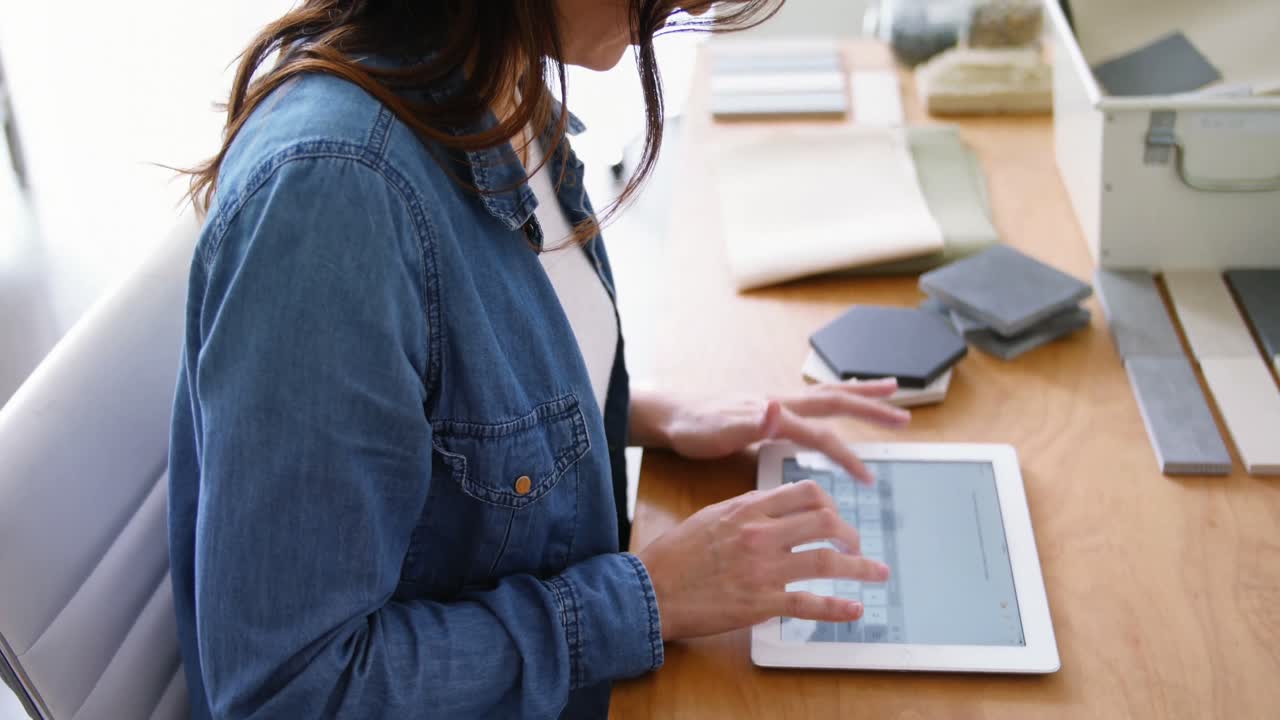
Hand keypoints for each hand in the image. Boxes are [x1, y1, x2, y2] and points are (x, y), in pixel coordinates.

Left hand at [631, 382, 910, 482]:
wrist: (670, 414)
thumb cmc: (692, 428)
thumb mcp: (716, 430)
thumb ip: (748, 421)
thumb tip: (775, 408)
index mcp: (776, 414)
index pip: (822, 436)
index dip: (847, 457)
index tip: (869, 478)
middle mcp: (783, 403)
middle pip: (837, 402)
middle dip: (873, 410)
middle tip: (906, 417)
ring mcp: (778, 403)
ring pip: (829, 396)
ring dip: (861, 395)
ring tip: (892, 392)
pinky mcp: (771, 409)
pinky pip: (814, 404)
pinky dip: (836, 401)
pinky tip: (840, 407)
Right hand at [635, 479, 889, 640]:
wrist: (650, 589)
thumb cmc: (675, 555)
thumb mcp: (711, 516)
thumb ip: (745, 509)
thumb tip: (772, 505)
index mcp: (748, 508)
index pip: (806, 492)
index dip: (831, 502)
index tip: (836, 516)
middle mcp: (760, 533)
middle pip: (825, 521)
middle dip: (850, 533)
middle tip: (856, 546)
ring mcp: (763, 568)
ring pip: (826, 560)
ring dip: (860, 567)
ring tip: (875, 573)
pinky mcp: (761, 602)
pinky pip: (809, 603)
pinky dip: (838, 607)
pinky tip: (854, 609)